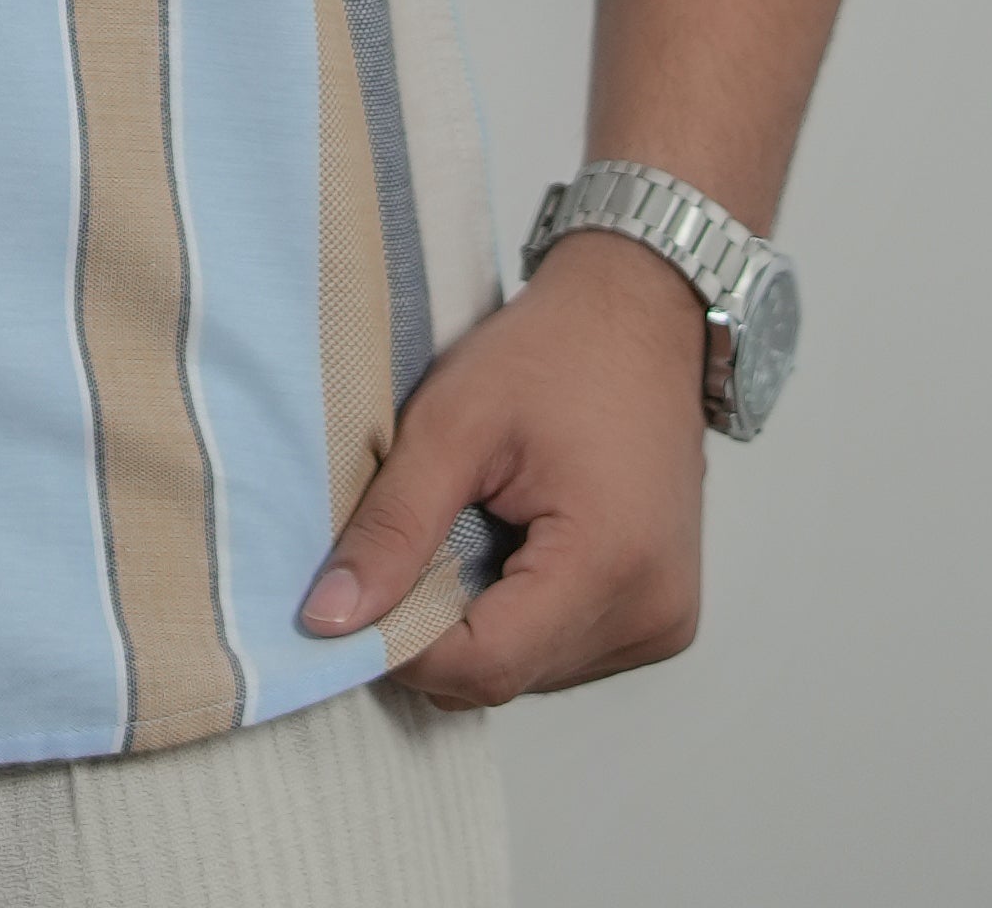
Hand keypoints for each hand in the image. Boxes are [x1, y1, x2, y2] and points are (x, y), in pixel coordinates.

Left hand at [296, 228, 709, 706]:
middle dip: (435, 630)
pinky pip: (562, 648)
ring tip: (466, 527)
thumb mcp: (453, 422)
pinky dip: (516, 612)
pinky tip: (507, 541)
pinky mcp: (659, 616)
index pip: (487, 665)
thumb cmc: (552, 353)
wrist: (640, 318)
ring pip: (530, 670)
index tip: (352, 600)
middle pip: (507, 674)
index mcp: (611, 564)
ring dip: (478, 622)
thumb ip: (392, 527)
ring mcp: (662, 621)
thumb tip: (329, 619)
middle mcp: (652, 614)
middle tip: (405, 544)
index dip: (404, 645)